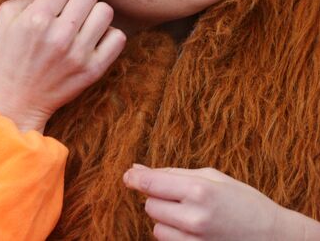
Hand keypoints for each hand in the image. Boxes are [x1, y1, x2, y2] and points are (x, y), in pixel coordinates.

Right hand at [0, 0, 125, 132]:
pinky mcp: (93, 70)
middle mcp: (60, 36)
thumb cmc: (9, 54)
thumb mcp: (7, 17)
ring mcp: (79, 54)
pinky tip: (92, 38)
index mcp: (36, 19)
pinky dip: (108, 34)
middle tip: (72, 4)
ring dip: (94, 12)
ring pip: (105, 11)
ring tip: (82, 21)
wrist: (15, 100)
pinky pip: (118, 37)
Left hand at [123, 165, 319, 240]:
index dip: (135, 178)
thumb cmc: (243, 200)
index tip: (127, 175)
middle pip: (151, 206)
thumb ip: (173, 173)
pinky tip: (193, 229)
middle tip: (179, 196)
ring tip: (190, 214)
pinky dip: (173, 235)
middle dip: (158, 198)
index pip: (153, 184)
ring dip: (165, 219)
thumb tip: (136, 169)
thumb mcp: (212, 177)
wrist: (274, 238)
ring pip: (157, 228)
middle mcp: (195, 219)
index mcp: (200, 191)